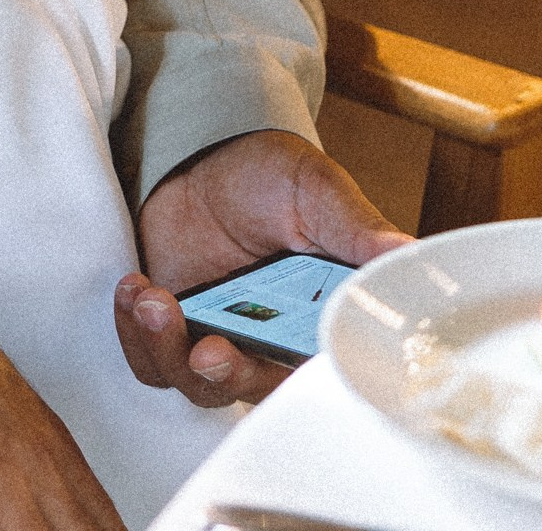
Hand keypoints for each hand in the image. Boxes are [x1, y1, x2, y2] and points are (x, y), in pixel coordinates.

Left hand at [114, 128, 408, 408]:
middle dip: (225, 374)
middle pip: (251, 391)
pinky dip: (134, 333)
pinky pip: (149, 357)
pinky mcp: (172, 327)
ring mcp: (218, 337)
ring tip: (152, 300)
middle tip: (210, 349)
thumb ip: (357, 231)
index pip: (320, 377)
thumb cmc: (272, 173)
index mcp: (319, 322)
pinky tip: (133, 290)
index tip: (277, 365)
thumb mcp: (319, 192)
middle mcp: (271, 343)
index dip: (300, 386)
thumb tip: (407, 252)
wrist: (206, 151)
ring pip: (194, 382)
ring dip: (168, 350)